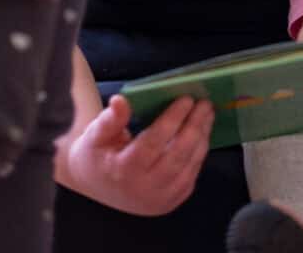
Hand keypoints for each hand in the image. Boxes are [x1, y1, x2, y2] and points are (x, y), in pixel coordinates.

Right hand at [65, 93, 213, 215]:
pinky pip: (190, 178)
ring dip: (201, 139)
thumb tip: (120, 100)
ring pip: (188, 168)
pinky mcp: (168, 203)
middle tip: (204, 104)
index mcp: (123, 170)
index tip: (186, 99)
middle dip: (194, 127)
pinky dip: (199, 155)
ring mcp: (158, 199)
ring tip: (207, 115)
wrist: (95, 186)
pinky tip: (203, 135)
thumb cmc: (96, 155)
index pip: (153, 142)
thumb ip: (110, 118)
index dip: (172, 120)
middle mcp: (143, 189)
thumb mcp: (95, 134)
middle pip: (176, 156)